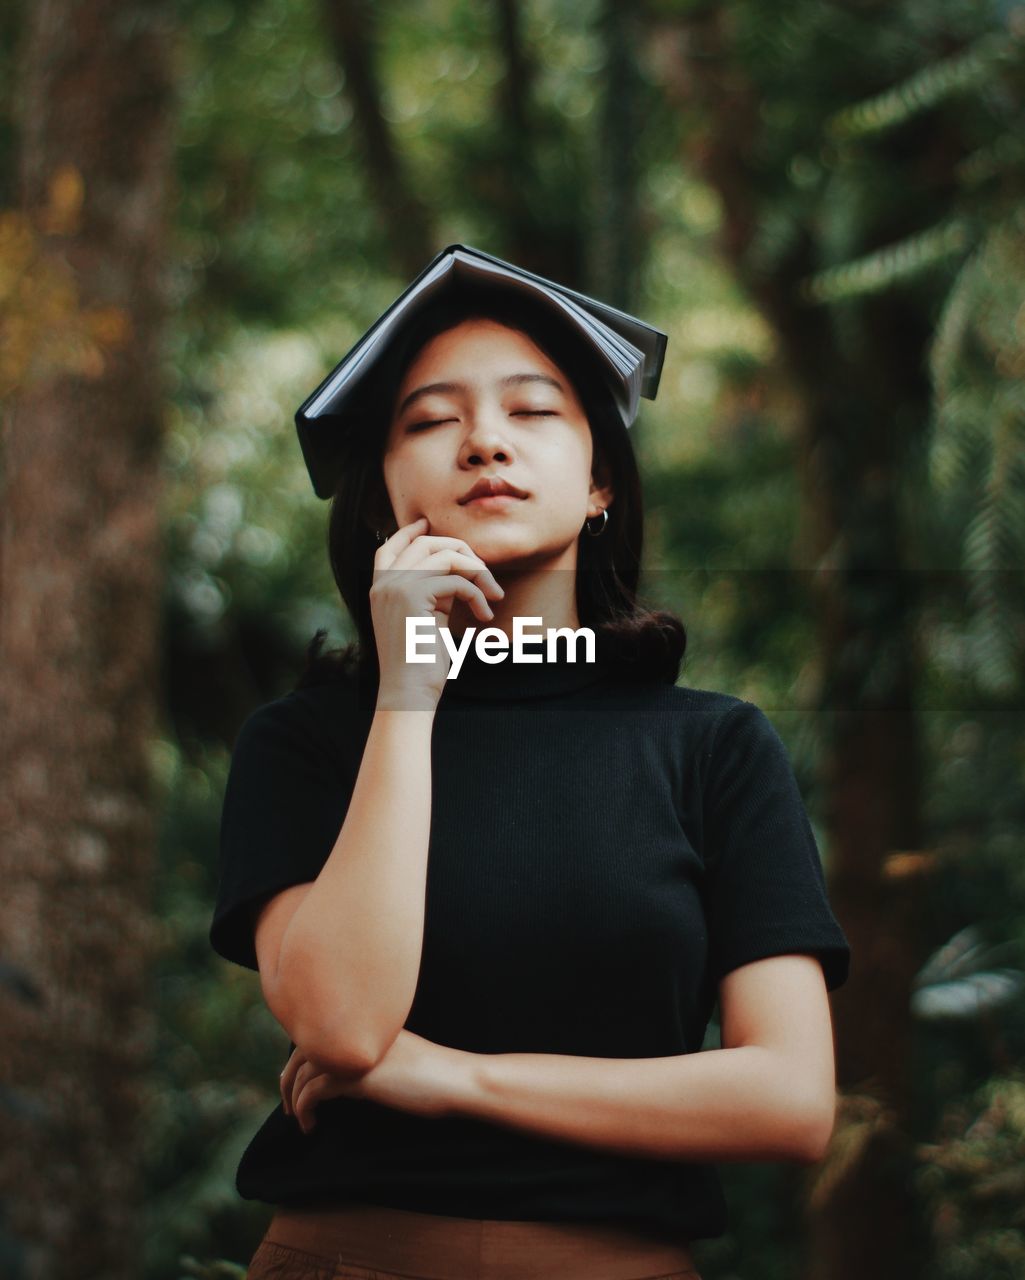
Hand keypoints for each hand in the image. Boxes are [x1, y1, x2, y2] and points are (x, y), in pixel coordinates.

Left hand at [280, 1029, 473, 1133]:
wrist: (454, 1079)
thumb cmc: (432, 1076)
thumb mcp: (395, 1060)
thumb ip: (371, 1059)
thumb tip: (346, 1077)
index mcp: (364, 1026)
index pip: (318, 1034)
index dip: (301, 1059)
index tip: (297, 1084)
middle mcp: (356, 1033)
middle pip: (303, 1050)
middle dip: (289, 1079)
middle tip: (289, 1106)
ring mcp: (356, 1052)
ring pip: (304, 1071)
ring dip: (294, 1097)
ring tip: (298, 1119)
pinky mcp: (359, 1076)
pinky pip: (315, 1091)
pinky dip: (306, 1108)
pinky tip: (311, 1125)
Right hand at [370, 516, 504, 708]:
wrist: (408, 691)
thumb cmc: (420, 663)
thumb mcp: (423, 619)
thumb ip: (430, 593)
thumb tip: (454, 572)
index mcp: (380, 589)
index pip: (391, 547)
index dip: (410, 532)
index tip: (428, 524)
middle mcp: (384, 583)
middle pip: (426, 544)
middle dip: (462, 551)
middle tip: (485, 573)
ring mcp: (396, 586)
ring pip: (445, 555)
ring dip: (477, 571)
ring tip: (493, 595)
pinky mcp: (413, 595)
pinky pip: (458, 580)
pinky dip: (478, 595)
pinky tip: (484, 616)